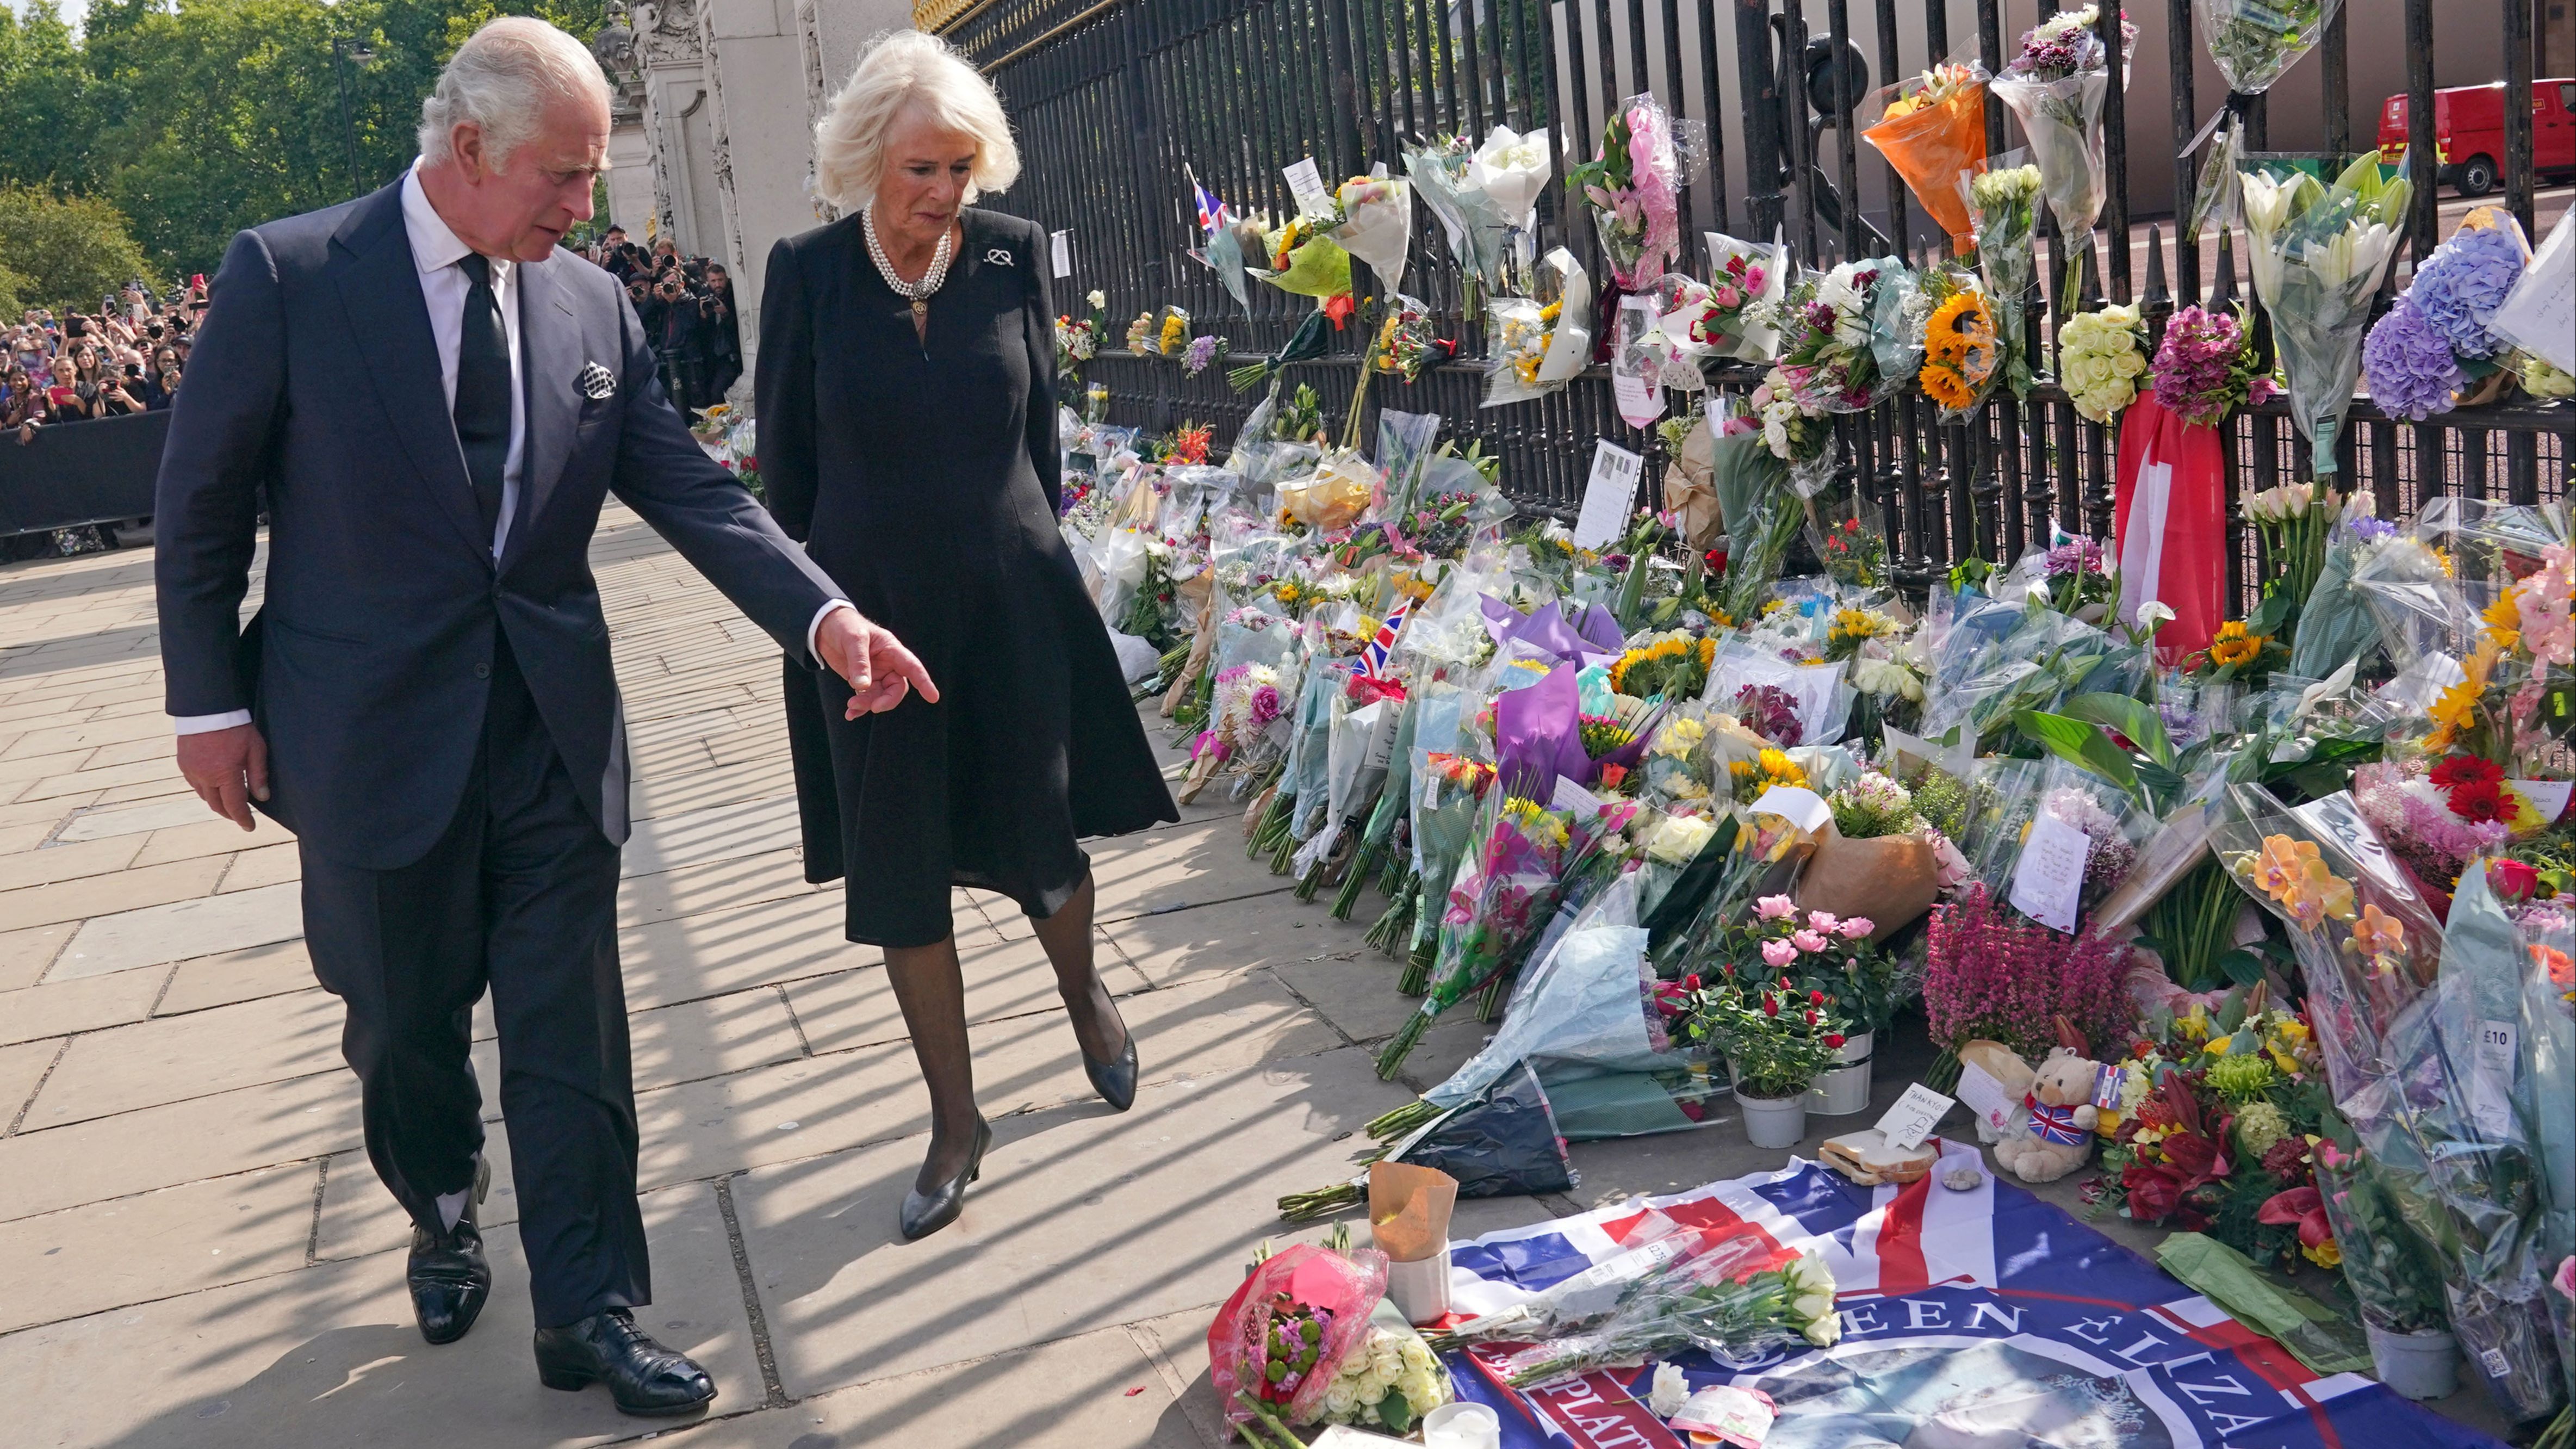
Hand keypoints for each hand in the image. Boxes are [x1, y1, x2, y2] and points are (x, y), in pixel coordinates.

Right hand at [176, 723, 268, 829]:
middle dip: (230, 814)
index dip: (243, 819)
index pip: (234, 806)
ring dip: (217, 802)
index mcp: (225, 775)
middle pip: (217, 805)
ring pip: (204, 796)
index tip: (250, 827)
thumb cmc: (236, 728)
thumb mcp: (256, 750)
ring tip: (229, 802)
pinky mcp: (183, 764)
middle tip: (241, 817)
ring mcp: (191, 771)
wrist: (207, 709)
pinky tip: (214, 787)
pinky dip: (205, 790)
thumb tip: (262, 797)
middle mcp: (205, 777)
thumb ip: (258, 775)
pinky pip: (194, 784)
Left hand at [813, 607, 938, 718]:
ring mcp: (875, 674)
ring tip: (851, 706)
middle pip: (897, 688)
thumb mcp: (853, 639)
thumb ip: (859, 662)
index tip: (933, 697)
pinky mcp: (862, 681)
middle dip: (887, 700)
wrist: (825, 627)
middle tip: (873, 707)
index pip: (912, 667)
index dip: (924, 682)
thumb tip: (863, 686)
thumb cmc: (845, 626)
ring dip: (868, 704)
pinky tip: (850, 714)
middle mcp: (887, 664)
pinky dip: (859, 708)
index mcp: (892, 650)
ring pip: (880, 696)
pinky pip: (866, 698)